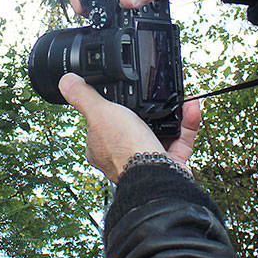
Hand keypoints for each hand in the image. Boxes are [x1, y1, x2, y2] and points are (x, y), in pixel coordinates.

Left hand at [59, 73, 200, 182]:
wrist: (157, 176)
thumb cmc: (125, 150)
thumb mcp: (99, 113)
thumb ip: (83, 97)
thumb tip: (67, 81)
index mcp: (101, 147)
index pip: (102, 123)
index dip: (110, 107)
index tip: (121, 93)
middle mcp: (123, 155)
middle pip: (134, 125)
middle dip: (147, 108)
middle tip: (154, 94)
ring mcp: (147, 160)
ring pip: (161, 130)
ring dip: (171, 112)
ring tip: (175, 96)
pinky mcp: (171, 163)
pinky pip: (181, 138)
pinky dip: (187, 122)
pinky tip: (189, 106)